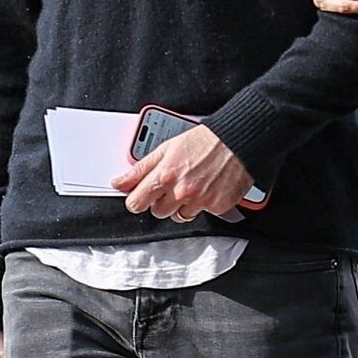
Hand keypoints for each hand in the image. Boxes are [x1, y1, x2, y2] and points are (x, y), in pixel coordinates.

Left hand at [112, 122, 251, 219]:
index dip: (137, 199)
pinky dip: (204, 203)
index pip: (136, 203)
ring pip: (180, 216)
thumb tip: (120, 182)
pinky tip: (208, 187)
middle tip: (172, 185)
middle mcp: (182, 191)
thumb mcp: (166, 149)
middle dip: (162, 201)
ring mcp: (200, 201)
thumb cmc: (204, 141)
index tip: (141, 195)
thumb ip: (140, 169)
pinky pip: (202, 213)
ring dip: (182, 205)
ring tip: (191, 185)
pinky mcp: (217, 206)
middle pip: (158, 212)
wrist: (237, 141)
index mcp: (165, 176)